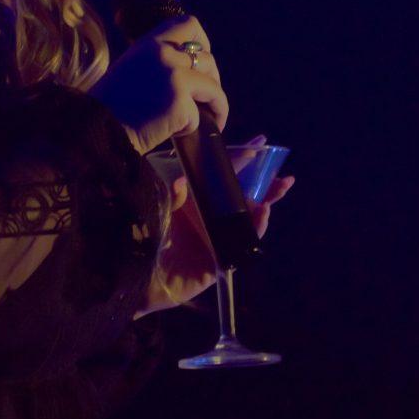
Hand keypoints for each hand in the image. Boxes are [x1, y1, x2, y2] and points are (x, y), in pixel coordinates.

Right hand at [90, 15, 228, 156]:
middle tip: (207, 100)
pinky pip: (200, 116)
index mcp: (150, 43)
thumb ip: (156, 62)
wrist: (97, 128)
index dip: (203, 43)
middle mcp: (165, 54)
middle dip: (213, 81)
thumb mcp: (131, 67)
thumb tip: (184, 70)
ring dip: (216, 106)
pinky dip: (192, 128)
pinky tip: (178, 134)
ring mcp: (175, 77)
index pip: (189, 25)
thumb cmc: (110, 105)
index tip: (201, 62)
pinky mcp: (180, 103)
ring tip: (210, 120)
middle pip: (208, 59)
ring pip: (213, 88)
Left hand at [134, 162, 295, 317]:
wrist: (134, 274)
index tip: (261, 143)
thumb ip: (171, 195)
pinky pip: (242, 244)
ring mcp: (217, 239)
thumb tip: (182, 181)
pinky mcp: (218, 261)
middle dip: (267, 186)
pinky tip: (263, 212)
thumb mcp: (157, 208)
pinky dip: (254, 228)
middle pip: (244, 198)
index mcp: (196, 201)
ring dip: (266, 203)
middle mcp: (210, 218)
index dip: (242, 159)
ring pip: (248, 220)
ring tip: (278, 189)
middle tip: (285, 175)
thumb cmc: (143, 238)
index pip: (223, 176)